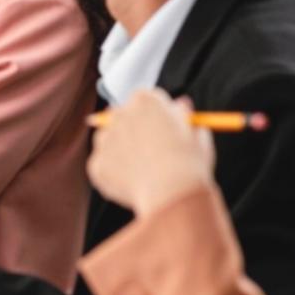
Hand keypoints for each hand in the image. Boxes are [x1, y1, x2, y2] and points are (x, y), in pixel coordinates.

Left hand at [88, 89, 216, 215]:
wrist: (172, 193)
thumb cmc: (189, 164)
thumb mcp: (196, 135)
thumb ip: (185, 117)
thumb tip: (182, 106)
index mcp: (146, 100)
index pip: (148, 101)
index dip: (159, 117)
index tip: (166, 130)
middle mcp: (120, 114)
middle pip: (124, 116)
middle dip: (136, 130)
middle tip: (153, 152)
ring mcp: (105, 139)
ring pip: (110, 140)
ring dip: (122, 150)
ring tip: (147, 171)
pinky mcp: (97, 163)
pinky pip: (105, 166)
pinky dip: (116, 175)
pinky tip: (136, 184)